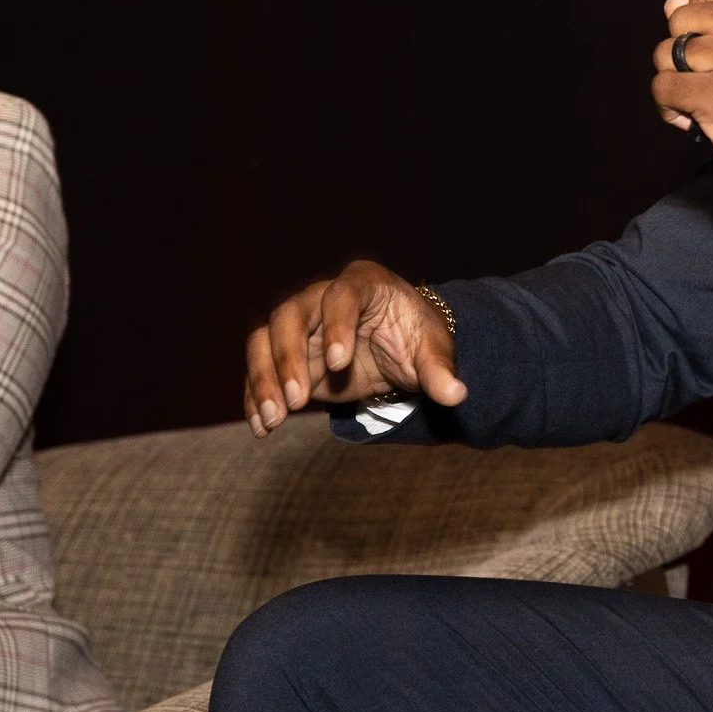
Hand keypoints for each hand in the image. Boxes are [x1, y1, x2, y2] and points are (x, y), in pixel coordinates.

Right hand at [242, 259, 466, 435]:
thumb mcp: (433, 352)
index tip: (339, 363)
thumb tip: (456, 395)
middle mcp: (321, 297)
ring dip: (263, 380)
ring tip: (273, 421)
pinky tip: (261, 427)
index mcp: (363, 283)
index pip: (342, 295)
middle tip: (297, 401)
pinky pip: (260, 369)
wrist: (397, 350)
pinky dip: (256, 397)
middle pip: (290, 316)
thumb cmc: (416, 338)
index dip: (337, 325)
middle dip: (288, 357)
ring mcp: (298, 325)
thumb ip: (440, 371)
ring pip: (264, 340)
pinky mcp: (284, 354)